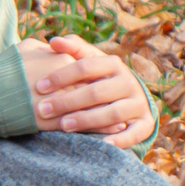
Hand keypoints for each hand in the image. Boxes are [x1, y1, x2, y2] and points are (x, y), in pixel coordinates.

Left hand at [20, 35, 153, 148]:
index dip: (61, 76)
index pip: (85, 67)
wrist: (134, 97)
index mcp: (113, 64)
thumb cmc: (101, 78)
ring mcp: (138, 104)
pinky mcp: (145, 124)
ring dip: (88, 120)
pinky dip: (119, 140)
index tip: (39, 87)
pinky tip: (102, 144)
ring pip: (113, 114)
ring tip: (63, 126)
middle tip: (42, 110)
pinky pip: (133, 134)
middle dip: (67, 101)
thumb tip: (53, 41)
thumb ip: (74, 49)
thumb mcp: (91, 61)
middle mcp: (128, 82)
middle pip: (96, 92)